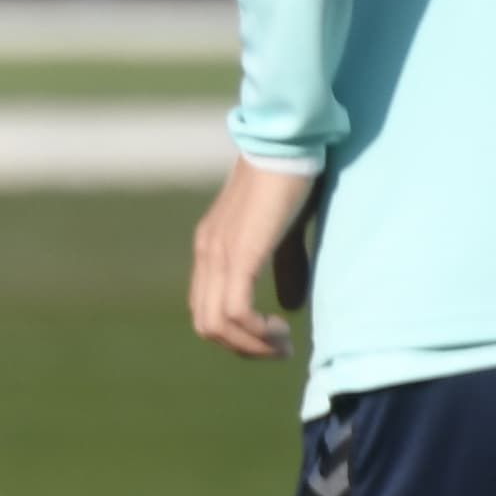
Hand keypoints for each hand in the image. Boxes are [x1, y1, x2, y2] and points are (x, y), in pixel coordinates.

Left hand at [190, 159, 322, 358]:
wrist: (285, 145)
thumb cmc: (290, 183)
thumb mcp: (285, 234)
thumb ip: (286, 268)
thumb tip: (289, 308)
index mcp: (212, 249)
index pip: (206, 309)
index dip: (236, 334)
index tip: (273, 338)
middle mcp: (207, 254)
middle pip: (206, 324)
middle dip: (243, 347)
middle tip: (279, 350)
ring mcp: (217, 254)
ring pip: (215, 324)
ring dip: (251, 345)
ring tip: (282, 344)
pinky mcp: (238, 254)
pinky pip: (234, 310)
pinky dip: (255, 331)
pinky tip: (281, 328)